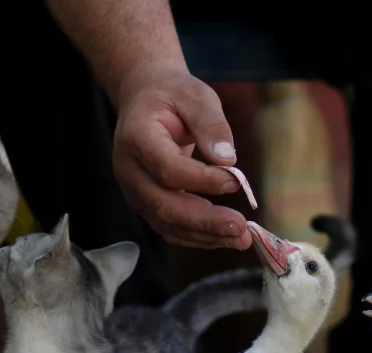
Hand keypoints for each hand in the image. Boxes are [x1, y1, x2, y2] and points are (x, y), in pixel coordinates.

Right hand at [113, 66, 252, 249]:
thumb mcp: (195, 95)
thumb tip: (227, 161)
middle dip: (206, 221)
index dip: (202, 180)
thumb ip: (211, 124)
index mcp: (136, 137)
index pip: (168, 169)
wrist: (144, 103)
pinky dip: (199, 237)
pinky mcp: (146, 206)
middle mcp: (129, 171)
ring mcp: (135, 193)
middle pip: (165, 206)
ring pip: (168, 224)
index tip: (236, 181)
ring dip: (206, 235)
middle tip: (242, 228)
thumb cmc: (172, 97)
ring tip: (242, 239)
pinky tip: (226, 237)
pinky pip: (171, 229)